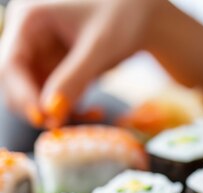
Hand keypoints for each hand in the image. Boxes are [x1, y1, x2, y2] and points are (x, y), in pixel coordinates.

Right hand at [0, 0, 163, 127]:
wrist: (147, 16)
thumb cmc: (126, 18)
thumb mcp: (100, 48)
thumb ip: (74, 78)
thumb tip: (50, 113)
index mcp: (30, 19)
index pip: (10, 65)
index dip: (21, 95)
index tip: (42, 119)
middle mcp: (30, 35)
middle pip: (17, 82)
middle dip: (39, 106)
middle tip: (63, 125)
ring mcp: (43, 52)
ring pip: (36, 93)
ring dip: (58, 111)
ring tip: (93, 114)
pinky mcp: (59, 67)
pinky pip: (55, 95)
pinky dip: (72, 108)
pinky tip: (96, 112)